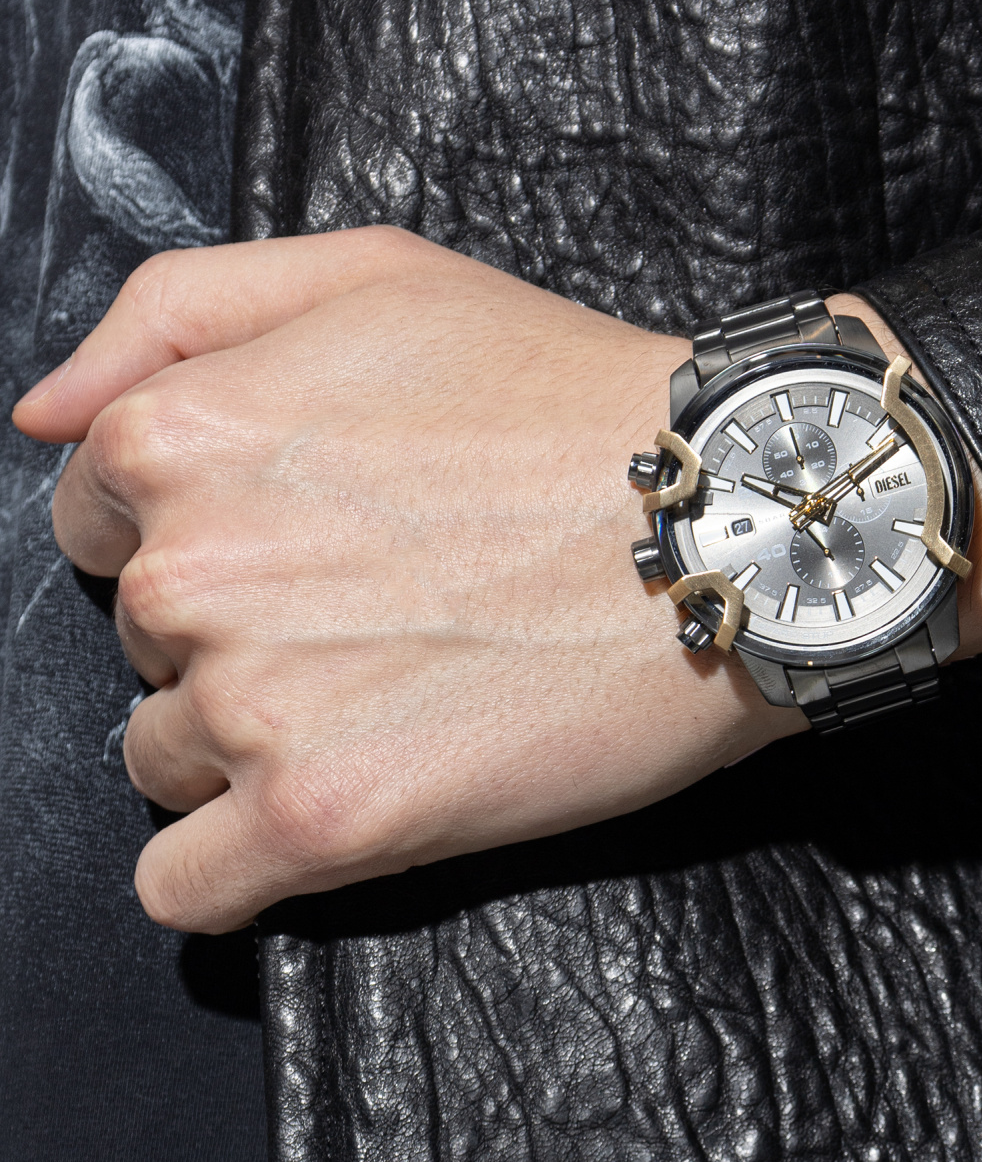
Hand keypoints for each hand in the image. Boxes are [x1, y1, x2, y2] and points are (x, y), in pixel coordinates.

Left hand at [13, 239, 981, 933]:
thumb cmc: (565, 396)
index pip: (101, 525)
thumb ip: (169, 313)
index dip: (204, 533)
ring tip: (393, 701)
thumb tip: (39, 416)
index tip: (311, 542)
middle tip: (380, 613)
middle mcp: (189, 572)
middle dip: (233, 635)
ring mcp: (250, 705)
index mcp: (176, 436)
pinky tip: (323, 817)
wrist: (731, 524)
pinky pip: (184, 890)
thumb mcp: (370, 272)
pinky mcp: (321, 822)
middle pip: (141, 646)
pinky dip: (231, 870)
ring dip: (249, 747)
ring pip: (163, 760)